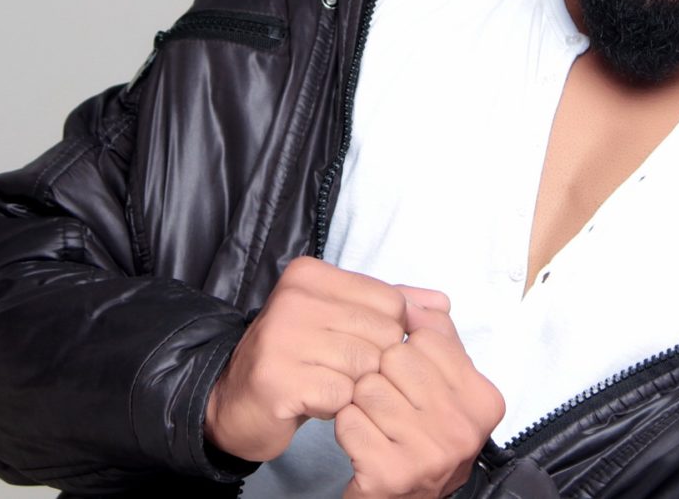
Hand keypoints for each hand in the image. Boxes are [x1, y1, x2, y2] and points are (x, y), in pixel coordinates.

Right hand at [205, 257, 436, 462]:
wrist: (236, 402)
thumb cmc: (297, 359)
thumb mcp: (343, 321)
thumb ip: (392, 305)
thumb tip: (443, 302)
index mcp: (310, 274)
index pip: (391, 302)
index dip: (386, 335)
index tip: (355, 344)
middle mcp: (294, 297)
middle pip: (382, 335)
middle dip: (371, 363)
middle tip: (338, 370)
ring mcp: (282, 336)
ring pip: (366, 366)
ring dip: (354, 386)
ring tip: (325, 383)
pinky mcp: (279, 378)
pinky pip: (343, 395)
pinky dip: (336, 405)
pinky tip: (314, 400)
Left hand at [336, 290, 505, 498]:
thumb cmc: (421, 435)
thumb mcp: (442, 382)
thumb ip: (434, 333)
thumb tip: (412, 300)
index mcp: (483, 399)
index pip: (426, 336)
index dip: (405, 352)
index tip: (410, 380)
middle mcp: (464, 429)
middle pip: (394, 359)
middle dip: (382, 376)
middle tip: (390, 405)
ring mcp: (430, 455)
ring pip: (367, 388)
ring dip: (361, 404)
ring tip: (376, 424)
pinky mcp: (392, 475)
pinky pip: (348, 419)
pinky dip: (347, 427)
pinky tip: (364, 442)